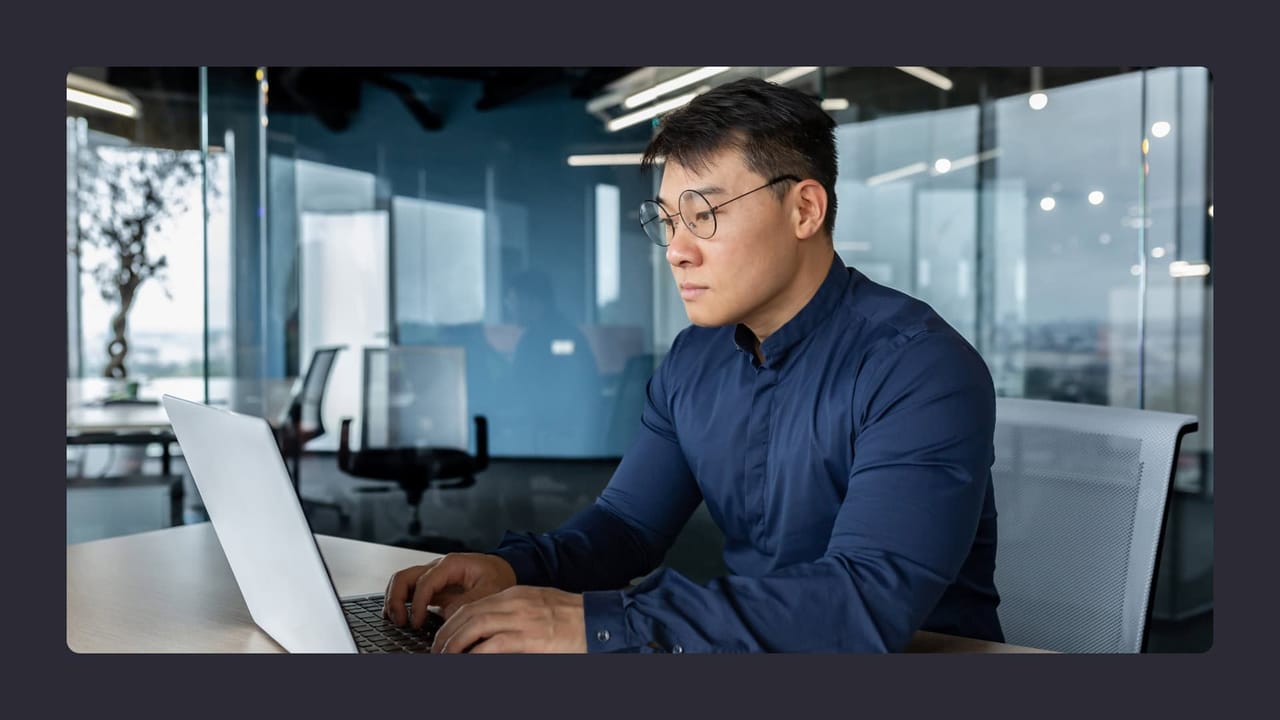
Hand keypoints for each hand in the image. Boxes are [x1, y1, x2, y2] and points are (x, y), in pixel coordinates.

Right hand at [383, 553, 516, 629]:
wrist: (504, 571)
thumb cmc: (498, 577)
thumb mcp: (492, 589)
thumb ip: (470, 601)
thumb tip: (447, 616)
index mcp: (451, 564)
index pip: (425, 583)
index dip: (418, 604)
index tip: (417, 623)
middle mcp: (438, 568)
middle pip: (404, 577)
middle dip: (396, 599)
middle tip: (400, 621)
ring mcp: (433, 577)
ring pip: (402, 582)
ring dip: (394, 601)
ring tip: (397, 621)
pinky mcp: (433, 588)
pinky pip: (410, 591)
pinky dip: (401, 603)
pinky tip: (400, 618)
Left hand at [431, 586, 586, 653]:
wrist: (598, 619)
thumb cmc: (573, 616)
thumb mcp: (538, 606)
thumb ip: (514, 614)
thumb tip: (491, 634)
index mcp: (515, 594)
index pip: (473, 605)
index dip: (453, 622)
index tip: (444, 637)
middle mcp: (514, 603)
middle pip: (467, 614)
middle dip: (446, 634)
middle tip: (437, 651)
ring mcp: (520, 619)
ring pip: (473, 627)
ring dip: (454, 645)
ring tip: (445, 659)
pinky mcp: (528, 638)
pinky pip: (491, 647)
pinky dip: (474, 656)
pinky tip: (467, 663)